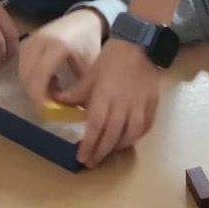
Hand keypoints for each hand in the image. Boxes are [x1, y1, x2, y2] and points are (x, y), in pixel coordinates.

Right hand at [18, 10, 105, 111]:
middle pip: (28, 75)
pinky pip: (23, 64)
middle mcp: (41, 40)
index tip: (44, 111)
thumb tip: (71, 112)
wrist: (85, 18)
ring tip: (53, 89)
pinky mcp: (27, 40)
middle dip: (35, 94)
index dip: (39, 96)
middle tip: (49, 105)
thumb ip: (79, 88)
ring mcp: (32, 38)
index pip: (40, 75)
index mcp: (58, 45)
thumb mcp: (89, 67)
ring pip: (23, 71)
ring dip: (33, 86)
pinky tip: (48, 79)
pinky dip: (31, 77)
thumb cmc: (89, 42)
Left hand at [57, 38, 159, 164]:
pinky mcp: (152, 103)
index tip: (81, 157)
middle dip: (101, 152)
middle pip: (112, 136)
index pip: (96, 127)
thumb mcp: (89, 76)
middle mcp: (123, 105)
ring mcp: (140, 105)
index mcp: (105, 97)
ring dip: (119, 147)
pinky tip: (128, 139)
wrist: (138, 45)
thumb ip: (74, 95)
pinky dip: (137, 137)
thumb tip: (55, 104)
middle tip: (92, 162)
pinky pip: (146, 127)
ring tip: (109, 151)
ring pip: (131, 135)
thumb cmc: (110, 60)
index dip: (89, 145)